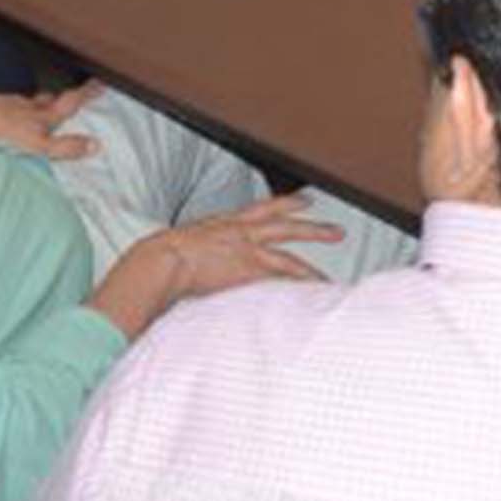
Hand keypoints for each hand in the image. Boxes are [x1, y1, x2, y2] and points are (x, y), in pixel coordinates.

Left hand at [0, 81, 102, 159]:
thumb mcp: (36, 145)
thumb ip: (65, 147)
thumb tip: (94, 146)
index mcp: (40, 115)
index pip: (70, 102)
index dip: (86, 94)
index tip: (100, 85)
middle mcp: (24, 106)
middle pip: (49, 99)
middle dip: (63, 98)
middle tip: (75, 95)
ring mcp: (4, 105)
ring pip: (27, 102)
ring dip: (38, 104)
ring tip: (43, 109)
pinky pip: (6, 106)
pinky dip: (14, 110)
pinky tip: (8, 119)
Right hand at [152, 191, 348, 297]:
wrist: (162, 259)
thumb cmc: (166, 253)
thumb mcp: (191, 238)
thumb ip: (205, 243)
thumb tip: (202, 254)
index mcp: (229, 221)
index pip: (266, 207)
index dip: (288, 203)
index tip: (307, 202)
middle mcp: (243, 233)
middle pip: (288, 227)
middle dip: (315, 230)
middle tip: (338, 232)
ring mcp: (246, 253)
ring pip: (288, 259)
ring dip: (310, 270)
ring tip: (328, 280)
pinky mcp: (244, 274)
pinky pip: (274, 283)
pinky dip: (289, 290)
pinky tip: (303, 299)